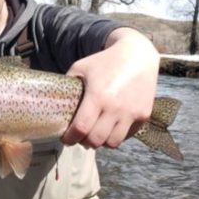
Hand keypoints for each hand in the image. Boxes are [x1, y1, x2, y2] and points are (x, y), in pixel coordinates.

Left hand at [62, 28, 159, 149]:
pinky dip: (116, 136)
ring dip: (101, 142)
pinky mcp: (144, 115)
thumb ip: (67, 84)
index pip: (80, 128)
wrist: (137, 55)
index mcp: (97, 96)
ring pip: (113, 143)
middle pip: (96, 140)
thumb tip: (54, 100)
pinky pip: (127, 135)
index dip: (70, 138)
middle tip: (79, 137)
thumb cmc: (104, 61)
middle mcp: (116, 107)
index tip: (65, 139)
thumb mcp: (80, 67)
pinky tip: (110, 128)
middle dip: (84, 142)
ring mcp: (132, 113)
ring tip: (95, 134)